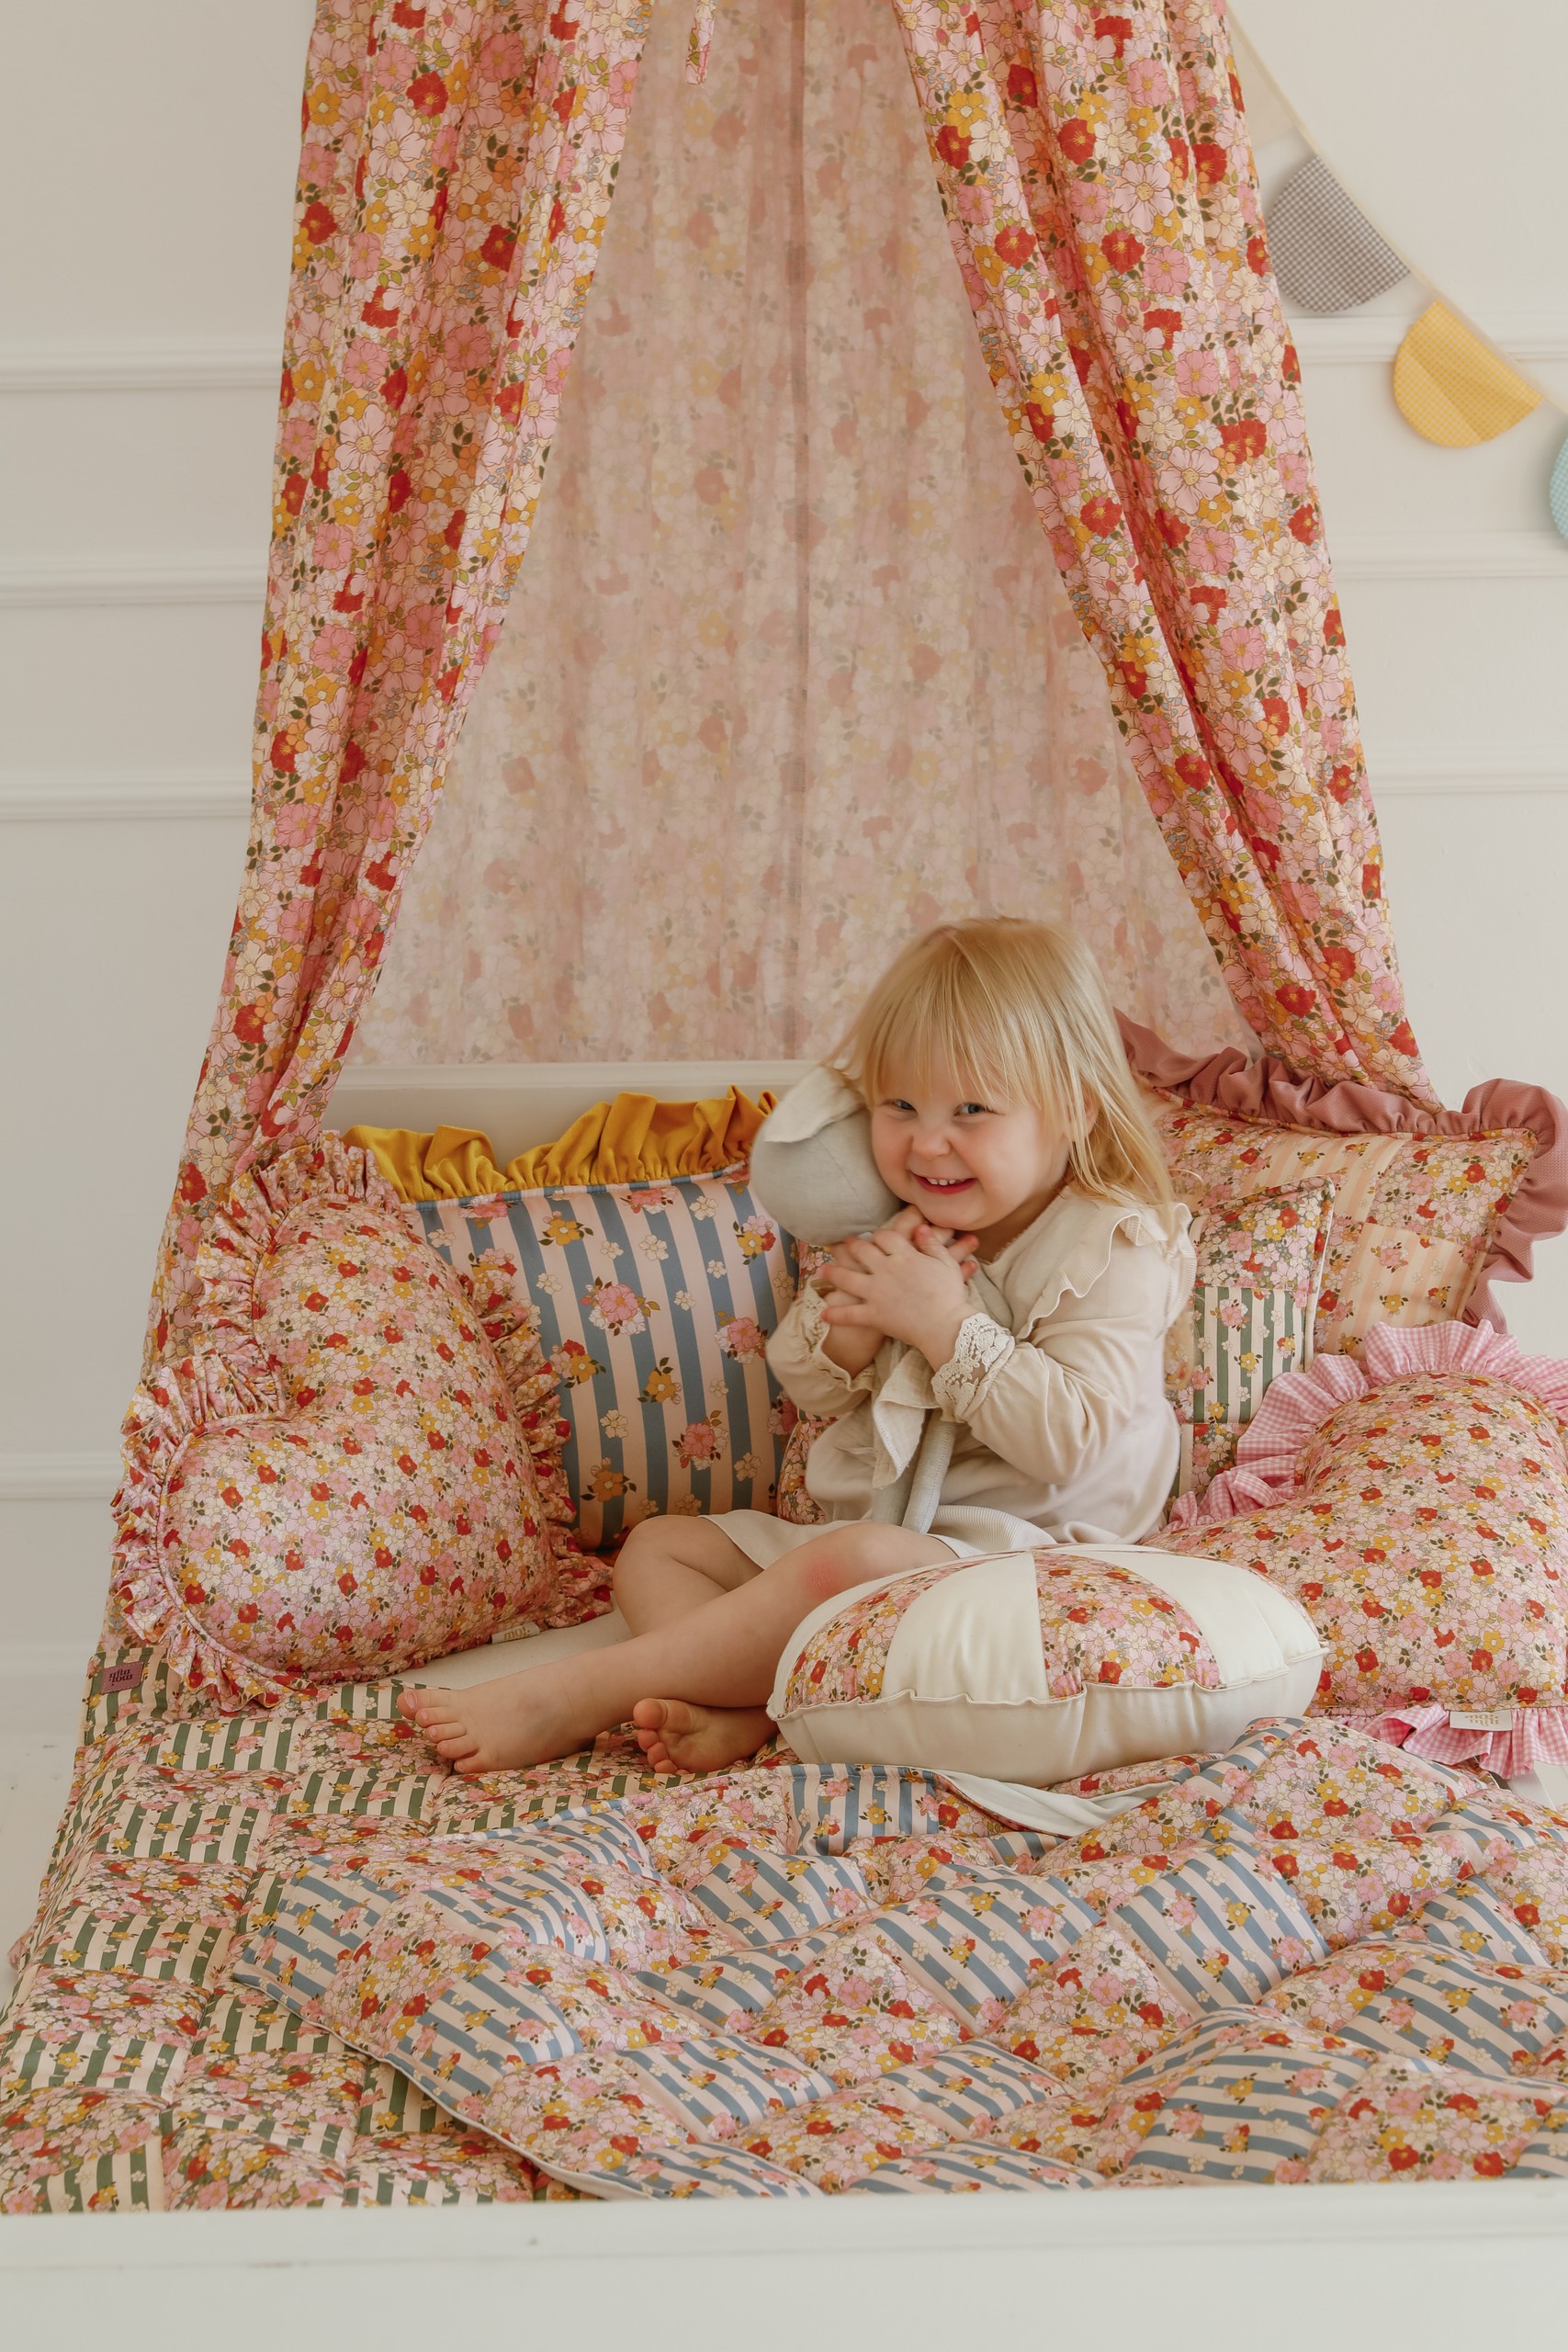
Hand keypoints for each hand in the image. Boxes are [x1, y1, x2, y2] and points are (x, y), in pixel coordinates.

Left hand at [818, 1206, 977, 1368]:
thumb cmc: (950, 1294)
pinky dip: (836, 1313)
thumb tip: (920, 1228)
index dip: (878, 1235)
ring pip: (848, 1278)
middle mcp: (886, 1270)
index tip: (875, 1236)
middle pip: (862, 1252)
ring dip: (834, 1273)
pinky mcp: (873, 1314)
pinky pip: (850, 1313)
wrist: (946, 1325)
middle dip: (851, 1247)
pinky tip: (824, 1313)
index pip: (884, 1237)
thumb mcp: (946, 1264)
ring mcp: (876, 1292)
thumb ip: (932, 1244)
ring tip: (823, 1269)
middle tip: (843, 1245)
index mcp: (904, 1255)